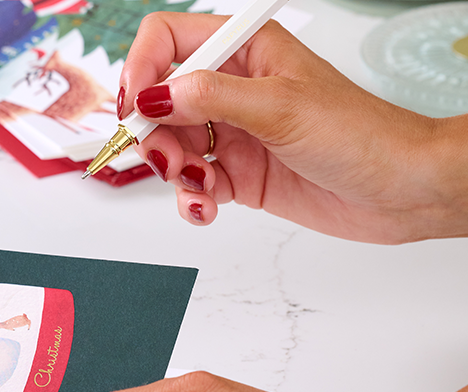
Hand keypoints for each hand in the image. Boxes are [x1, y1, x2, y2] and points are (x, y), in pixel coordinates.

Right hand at [117, 13, 467, 243]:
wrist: (399, 190)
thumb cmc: (362, 134)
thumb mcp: (280, 107)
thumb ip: (211, 98)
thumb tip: (154, 96)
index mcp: (246, 51)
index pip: (169, 41)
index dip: (143, 69)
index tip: (137, 107)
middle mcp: (233, 89)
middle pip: (160, 102)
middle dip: (155, 135)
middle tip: (167, 159)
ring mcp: (233, 133)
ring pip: (171, 147)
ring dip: (175, 173)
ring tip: (201, 187)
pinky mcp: (237, 173)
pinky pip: (193, 185)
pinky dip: (192, 199)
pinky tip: (208, 206)